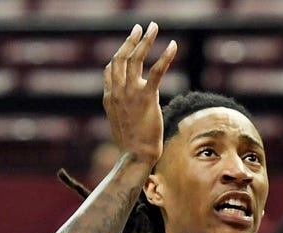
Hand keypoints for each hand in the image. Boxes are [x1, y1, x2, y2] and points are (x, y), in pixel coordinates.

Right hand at [104, 22, 176, 167]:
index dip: (119, 54)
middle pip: (121, 58)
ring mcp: (131, 93)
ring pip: (136, 59)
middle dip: (131, 40)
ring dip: (145, 40)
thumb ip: (121, 108)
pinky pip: (157, 71)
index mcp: (109, 97)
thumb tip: (127, 107)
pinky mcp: (147, 97)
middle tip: (140, 28)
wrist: (136, 155)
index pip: (110, 69)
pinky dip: (165, 56)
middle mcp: (117, 91)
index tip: (128, 44)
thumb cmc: (131, 144)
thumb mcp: (120, 123)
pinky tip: (173, 45)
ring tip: (154, 27)